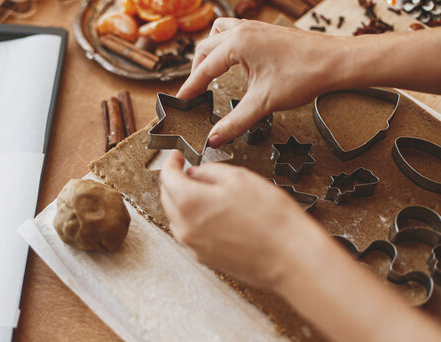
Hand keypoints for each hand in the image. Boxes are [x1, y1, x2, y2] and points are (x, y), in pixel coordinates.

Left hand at [159, 151, 329, 289]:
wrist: (291, 258)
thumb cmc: (272, 220)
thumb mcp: (240, 178)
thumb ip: (210, 171)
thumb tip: (196, 173)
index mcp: (190, 202)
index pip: (167, 176)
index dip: (172, 162)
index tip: (178, 157)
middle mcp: (185, 227)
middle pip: (168, 197)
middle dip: (176, 181)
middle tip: (190, 171)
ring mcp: (194, 246)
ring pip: (177, 217)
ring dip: (184, 202)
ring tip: (206, 193)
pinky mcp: (205, 259)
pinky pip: (190, 234)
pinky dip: (194, 220)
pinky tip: (215, 214)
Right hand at [177, 18, 345, 147]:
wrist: (335, 62)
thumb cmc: (304, 75)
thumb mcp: (263, 103)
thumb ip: (235, 122)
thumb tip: (215, 137)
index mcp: (237, 44)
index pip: (203, 68)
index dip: (190, 87)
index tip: (181, 101)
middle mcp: (243, 31)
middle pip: (205, 48)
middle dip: (197, 71)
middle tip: (194, 92)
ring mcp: (255, 28)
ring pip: (218, 34)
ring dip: (210, 53)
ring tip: (209, 72)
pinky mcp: (265, 32)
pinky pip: (235, 33)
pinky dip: (226, 46)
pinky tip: (235, 63)